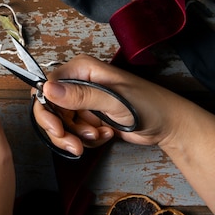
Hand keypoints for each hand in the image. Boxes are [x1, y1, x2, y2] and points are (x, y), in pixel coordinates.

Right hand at [33, 55, 186, 155]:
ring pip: (61, 123)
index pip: (46, 86)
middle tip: (73, 144)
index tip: (56, 128)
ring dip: (77, 135)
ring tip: (100, 134)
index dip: (46, 109)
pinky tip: (106, 134)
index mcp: (82, 70)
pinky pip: (74, 132)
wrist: (168, 124)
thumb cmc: (148, 105)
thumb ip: (81, 96)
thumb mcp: (114, 101)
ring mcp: (83, 101)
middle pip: (50, 108)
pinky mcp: (88, 117)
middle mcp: (78, 83)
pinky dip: (88, 139)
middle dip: (61, 129)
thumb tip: (47, 89)